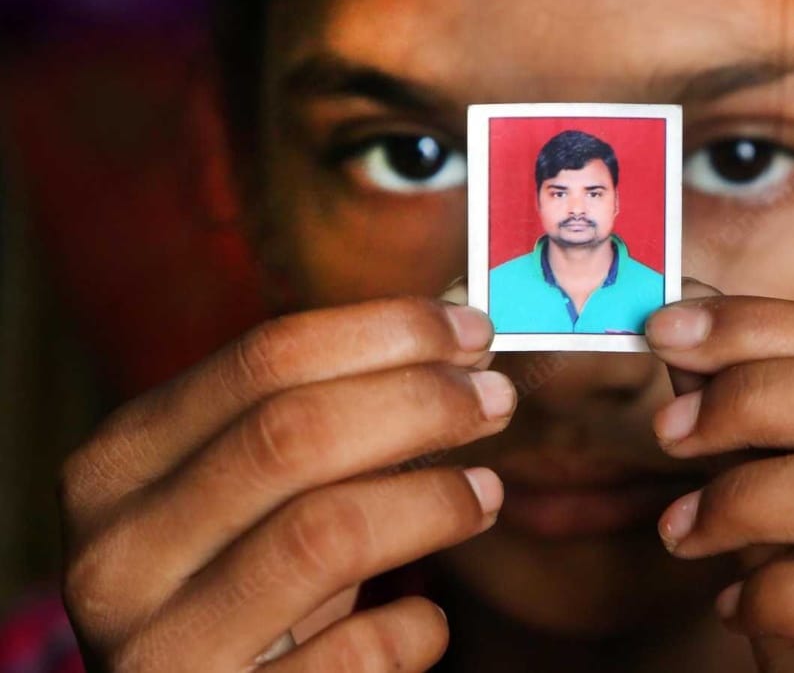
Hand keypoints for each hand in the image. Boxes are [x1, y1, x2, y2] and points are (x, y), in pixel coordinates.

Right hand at [60, 296, 514, 670]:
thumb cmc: (242, 586)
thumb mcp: (250, 498)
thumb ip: (321, 422)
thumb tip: (455, 340)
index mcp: (122, 465)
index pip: (261, 360)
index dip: (384, 333)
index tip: (470, 329)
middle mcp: (120, 551)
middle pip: (290, 435)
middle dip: (419, 402)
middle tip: (496, 399)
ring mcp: (161, 644)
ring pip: (325, 533)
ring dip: (432, 501)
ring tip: (488, 494)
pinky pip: (355, 652)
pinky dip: (414, 627)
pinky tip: (428, 619)